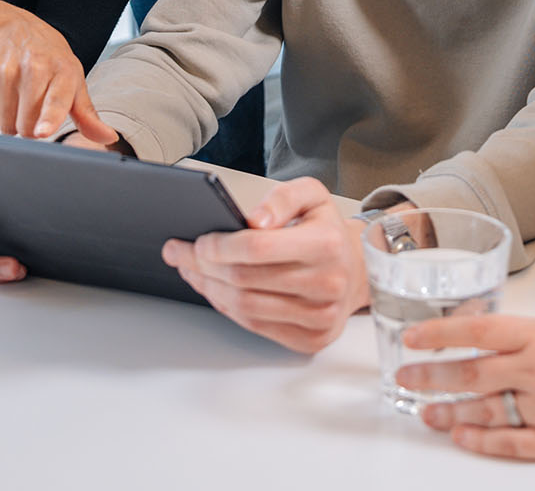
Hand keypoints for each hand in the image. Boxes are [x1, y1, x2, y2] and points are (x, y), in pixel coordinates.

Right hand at [0, 0, 115, 142]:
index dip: (49, 119)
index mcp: (63, 70)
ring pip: (6, 123)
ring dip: (12, 120)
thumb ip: (88, 115)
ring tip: (20, 98)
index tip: (42, 131)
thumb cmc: (49, 58)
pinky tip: (5, 89)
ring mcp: (7, 69)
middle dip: (31, 128)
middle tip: (35, 106)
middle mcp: (35, 67)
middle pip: (27, 125)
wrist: (15, 27)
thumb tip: (108, 137)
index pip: (55, 100)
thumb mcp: (74, 80)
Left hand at [161, 177, 365, 352]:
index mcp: (326, 244)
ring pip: (245, 306)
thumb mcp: (312, 195)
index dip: (219, 246)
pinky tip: (214, 290)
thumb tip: (254, 219)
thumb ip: (282, 197)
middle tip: (179, 252)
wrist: (355, 269)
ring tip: (191, 270)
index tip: (197, 240)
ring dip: (209, 288)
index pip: (257, 248)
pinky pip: (256, 326)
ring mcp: (320, 316)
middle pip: (245, 279)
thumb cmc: (325, 231)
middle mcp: (327, 283)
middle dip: (202, 265)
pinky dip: (227, 308)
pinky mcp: (311, 338)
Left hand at [400, 316, 534, 459]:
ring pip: (483, 409)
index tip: (412, 338)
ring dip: (448, 410)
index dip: (438, 335)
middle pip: (470, 372)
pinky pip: (511, 442)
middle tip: (405, 376)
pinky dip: (482, 441)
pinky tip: (463, 437)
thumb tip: (497, 342)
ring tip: (425, 411)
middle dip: (431, 375)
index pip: (476, 330)